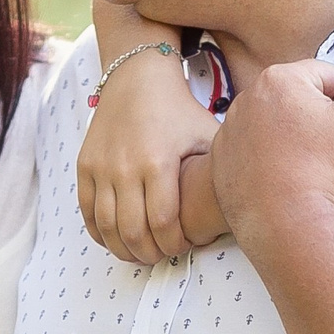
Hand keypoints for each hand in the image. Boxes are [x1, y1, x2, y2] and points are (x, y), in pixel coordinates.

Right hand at [79, 47, 215, 264]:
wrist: (138, 77)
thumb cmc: (179, 109)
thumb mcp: (208, 134)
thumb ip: (222, 168)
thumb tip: (248, 201)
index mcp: (158, 162)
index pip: (164, 224)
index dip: (175, 244)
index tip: (184, 245)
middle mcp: (125, 167)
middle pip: (134, 232)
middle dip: (150, 253)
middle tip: (162, 255)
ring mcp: (101, 167)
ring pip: (107, 228)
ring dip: (124, 249)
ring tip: (140, 253)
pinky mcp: (85, 165)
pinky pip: (87, 212)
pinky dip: (100, 233)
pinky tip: (116, 239)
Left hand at [211, 50, 333, 248]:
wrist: (287, 225)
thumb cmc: (325, 171)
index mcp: (278, 79)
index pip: (328, 77)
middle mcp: (246, 98)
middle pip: (299, 99)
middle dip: (318, 118)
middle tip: (330, 152)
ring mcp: (229, 131)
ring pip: (275, 124)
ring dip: (293, 138)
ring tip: (308, 167)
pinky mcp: (221, 161)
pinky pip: (253, 150)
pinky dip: (269, 159)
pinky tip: (285, 179)